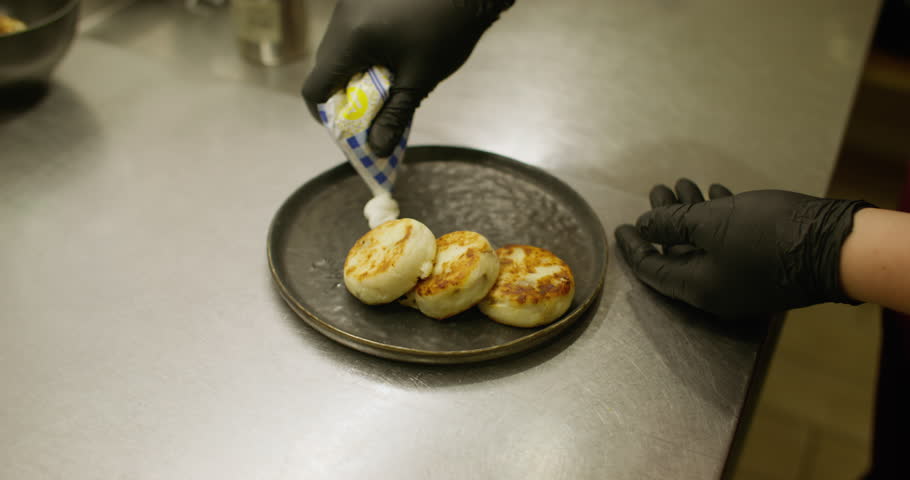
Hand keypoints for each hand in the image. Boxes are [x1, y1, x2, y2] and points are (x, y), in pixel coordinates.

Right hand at [302, 0, 513, 156]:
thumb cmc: (448, 30)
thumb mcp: (420, 80)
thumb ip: (393, 117)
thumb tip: (376, 151)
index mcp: (351, 38)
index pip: (315, 88)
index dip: (327, 116)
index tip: (348, 130)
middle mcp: (342, 17)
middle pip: (325, 69)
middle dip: (344, 97)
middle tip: (372, 114)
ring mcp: (351, 4)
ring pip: (338, 51)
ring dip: (355, 74)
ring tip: (388, 86)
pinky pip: (352, 33)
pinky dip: (364, 54)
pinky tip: (392, 60)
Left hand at [614, 179, 872, 316]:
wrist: (838, 246)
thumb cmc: (770, 235)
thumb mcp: (711, 223)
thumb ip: (672, 224)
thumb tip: (645, 226)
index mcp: (698, 288)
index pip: (652, 270)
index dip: (634, 247)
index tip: (621, 227)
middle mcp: (717, 289)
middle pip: (677, 254)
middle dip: (664, 221)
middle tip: (655, 190)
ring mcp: (742, 278)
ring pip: (705, 244)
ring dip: (690, 213)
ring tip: (681, 184)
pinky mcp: (764, 264)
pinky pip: (729, 241)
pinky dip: (719, 217)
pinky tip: (716, 194)